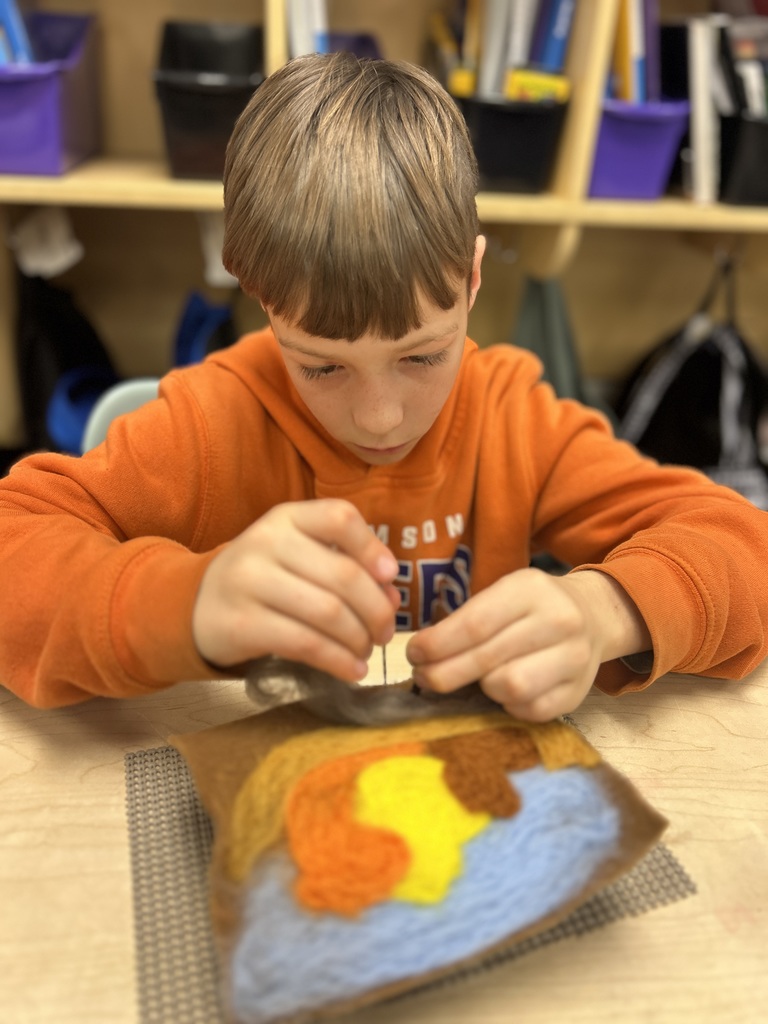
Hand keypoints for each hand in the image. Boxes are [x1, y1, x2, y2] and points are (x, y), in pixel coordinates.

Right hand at [192, 499, 399, 680]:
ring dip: (359, 639)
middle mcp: (265, 542)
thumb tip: (391, 597)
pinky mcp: (241, 624)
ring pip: (328, 613)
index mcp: (286, 517)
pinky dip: (338, 661)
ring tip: (366, 652)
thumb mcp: (297, 556)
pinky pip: (305, 643)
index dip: (372, 548)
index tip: (391, 577)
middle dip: (376, 610)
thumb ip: (344, 565)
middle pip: (343, 575)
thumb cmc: (265, 578)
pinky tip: (352, 671)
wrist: (198, 604)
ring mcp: (249, 582)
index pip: (339, 518)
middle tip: (385, 632)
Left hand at [406, 568, 649, 720]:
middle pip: (487, 659)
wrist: (593, 616)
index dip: (437, 644)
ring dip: (482, 688)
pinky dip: (508, 706)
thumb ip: (466, 620)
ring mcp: (574, 658)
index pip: (474, 624)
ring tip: (475, 680)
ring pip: (510, 688)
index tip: (413, 654)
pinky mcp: (578, 692)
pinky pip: (530, 710)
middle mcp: (558, 621)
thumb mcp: (503, 594)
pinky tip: (502, 692)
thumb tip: (422, 655)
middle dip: (445, 673)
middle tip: (424, 677)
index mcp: (531, 590)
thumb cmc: (531, 607)